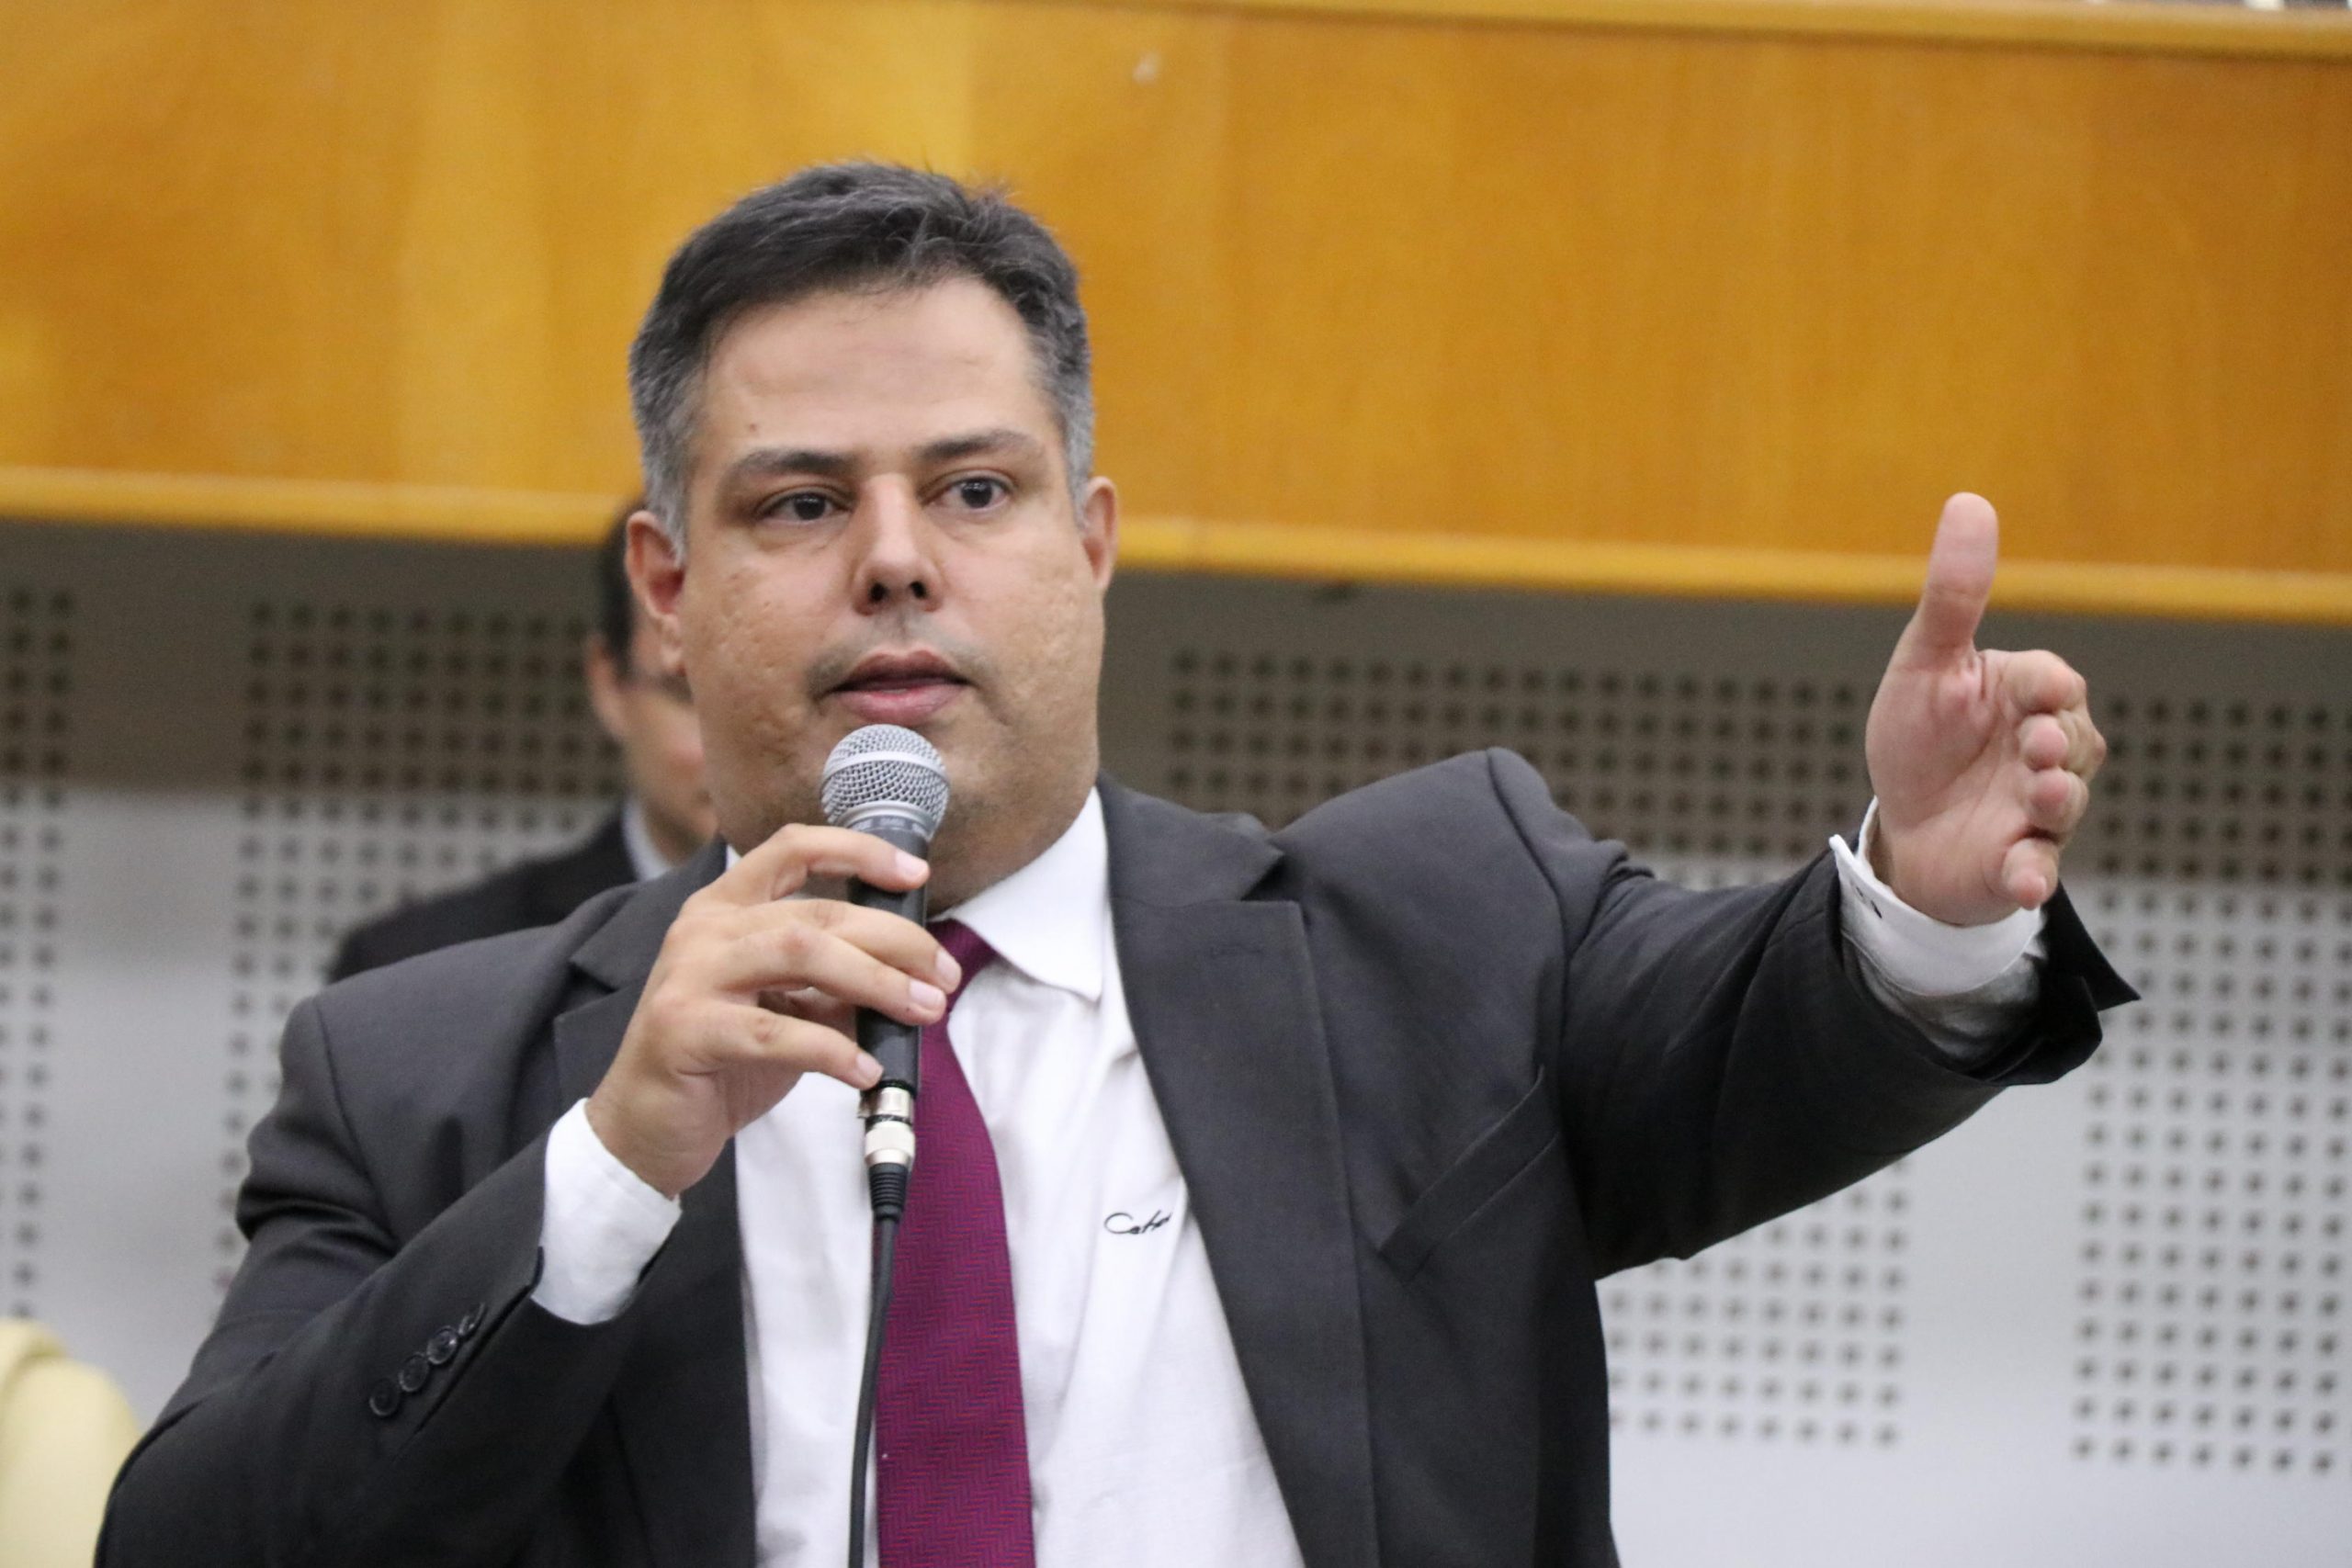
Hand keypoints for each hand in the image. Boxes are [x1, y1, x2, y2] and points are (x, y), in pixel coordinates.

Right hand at [585, 825, 961, 1197]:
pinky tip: (865, 1070)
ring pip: (800, 952)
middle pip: (817, 912)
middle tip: (943, 977)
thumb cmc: (720, 1063)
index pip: (793, 848)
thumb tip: (913, 978)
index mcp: (725, 909)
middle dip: (895, 940)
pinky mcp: (683, 1029)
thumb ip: (834, 986)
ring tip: (922, 1011)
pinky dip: (832, 1050)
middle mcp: (703, 930)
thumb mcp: (785, 1011)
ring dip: (876, 981)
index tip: (915, 875)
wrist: (647, 1129)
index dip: (858, 851)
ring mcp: (688, 976)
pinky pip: (774, 1032)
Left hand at [1865, 494, 2106, 925]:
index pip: (2057, 682)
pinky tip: (2022, 879)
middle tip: (2037, 745)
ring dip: (2058, 801)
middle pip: (2075, 743)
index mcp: (2028, 697)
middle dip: (2060, 744)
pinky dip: (2032, 876)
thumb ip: (1953, 595)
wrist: (1903, 824)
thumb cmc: (1921, 736)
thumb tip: (1970, 501)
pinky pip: (2038, 871)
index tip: (2038, 696)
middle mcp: (2047, 752)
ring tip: (2043, 795)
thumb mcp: (1925, 663)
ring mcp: (2039, 811)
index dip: (2050, 689)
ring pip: (2066, 804)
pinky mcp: (2020, 863)